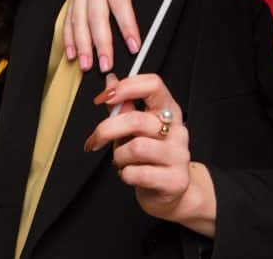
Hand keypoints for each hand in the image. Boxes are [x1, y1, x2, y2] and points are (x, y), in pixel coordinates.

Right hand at [68, 0, 155, 72]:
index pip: (119, 1)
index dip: (126, 24)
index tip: (133, 44)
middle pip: (95, 16)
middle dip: (100, 42)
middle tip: (106, 65)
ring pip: (78, 19)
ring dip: (82, 44)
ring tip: (87, 65)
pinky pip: (69, 16)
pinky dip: (68, 36)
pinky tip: (71, 53)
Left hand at [87, 73, 214, 234]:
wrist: (171, 192)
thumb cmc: (150, 158)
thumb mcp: (136, 129)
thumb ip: (124, 106)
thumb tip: (111, 80)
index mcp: (169, 111)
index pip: (154, 85)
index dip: (127, 87)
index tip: (104, 97)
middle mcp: (177, 130)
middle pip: (137, 120)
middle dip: (107, 130)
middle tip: (94, 141)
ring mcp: (179, 155)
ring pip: (136, 148)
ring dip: (118, 157)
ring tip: (121, 161)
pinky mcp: (175, 179)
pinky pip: (137, 173)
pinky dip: (125, 175)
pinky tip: (130, 175)